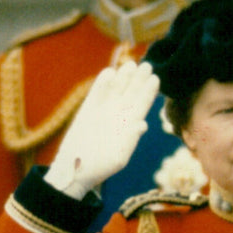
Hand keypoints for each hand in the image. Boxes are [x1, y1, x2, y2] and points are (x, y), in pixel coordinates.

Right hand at [45, 61, 159, 199]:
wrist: (76, 167)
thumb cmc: (101, 167)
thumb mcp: (119, 157)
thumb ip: (130, 140)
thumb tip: (142, 124)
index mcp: (130, 125)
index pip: (143, 104)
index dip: (149, 92)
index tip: (155, 79)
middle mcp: (120, 114)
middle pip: (132, 92)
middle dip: (140, 79)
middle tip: (148, 65)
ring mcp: (105, 108)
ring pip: (117, 87)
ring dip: (124, 76)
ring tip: (131, 65)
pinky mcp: (89, 107)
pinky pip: (98, 90)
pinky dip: (103, 82)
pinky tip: (111, 73)